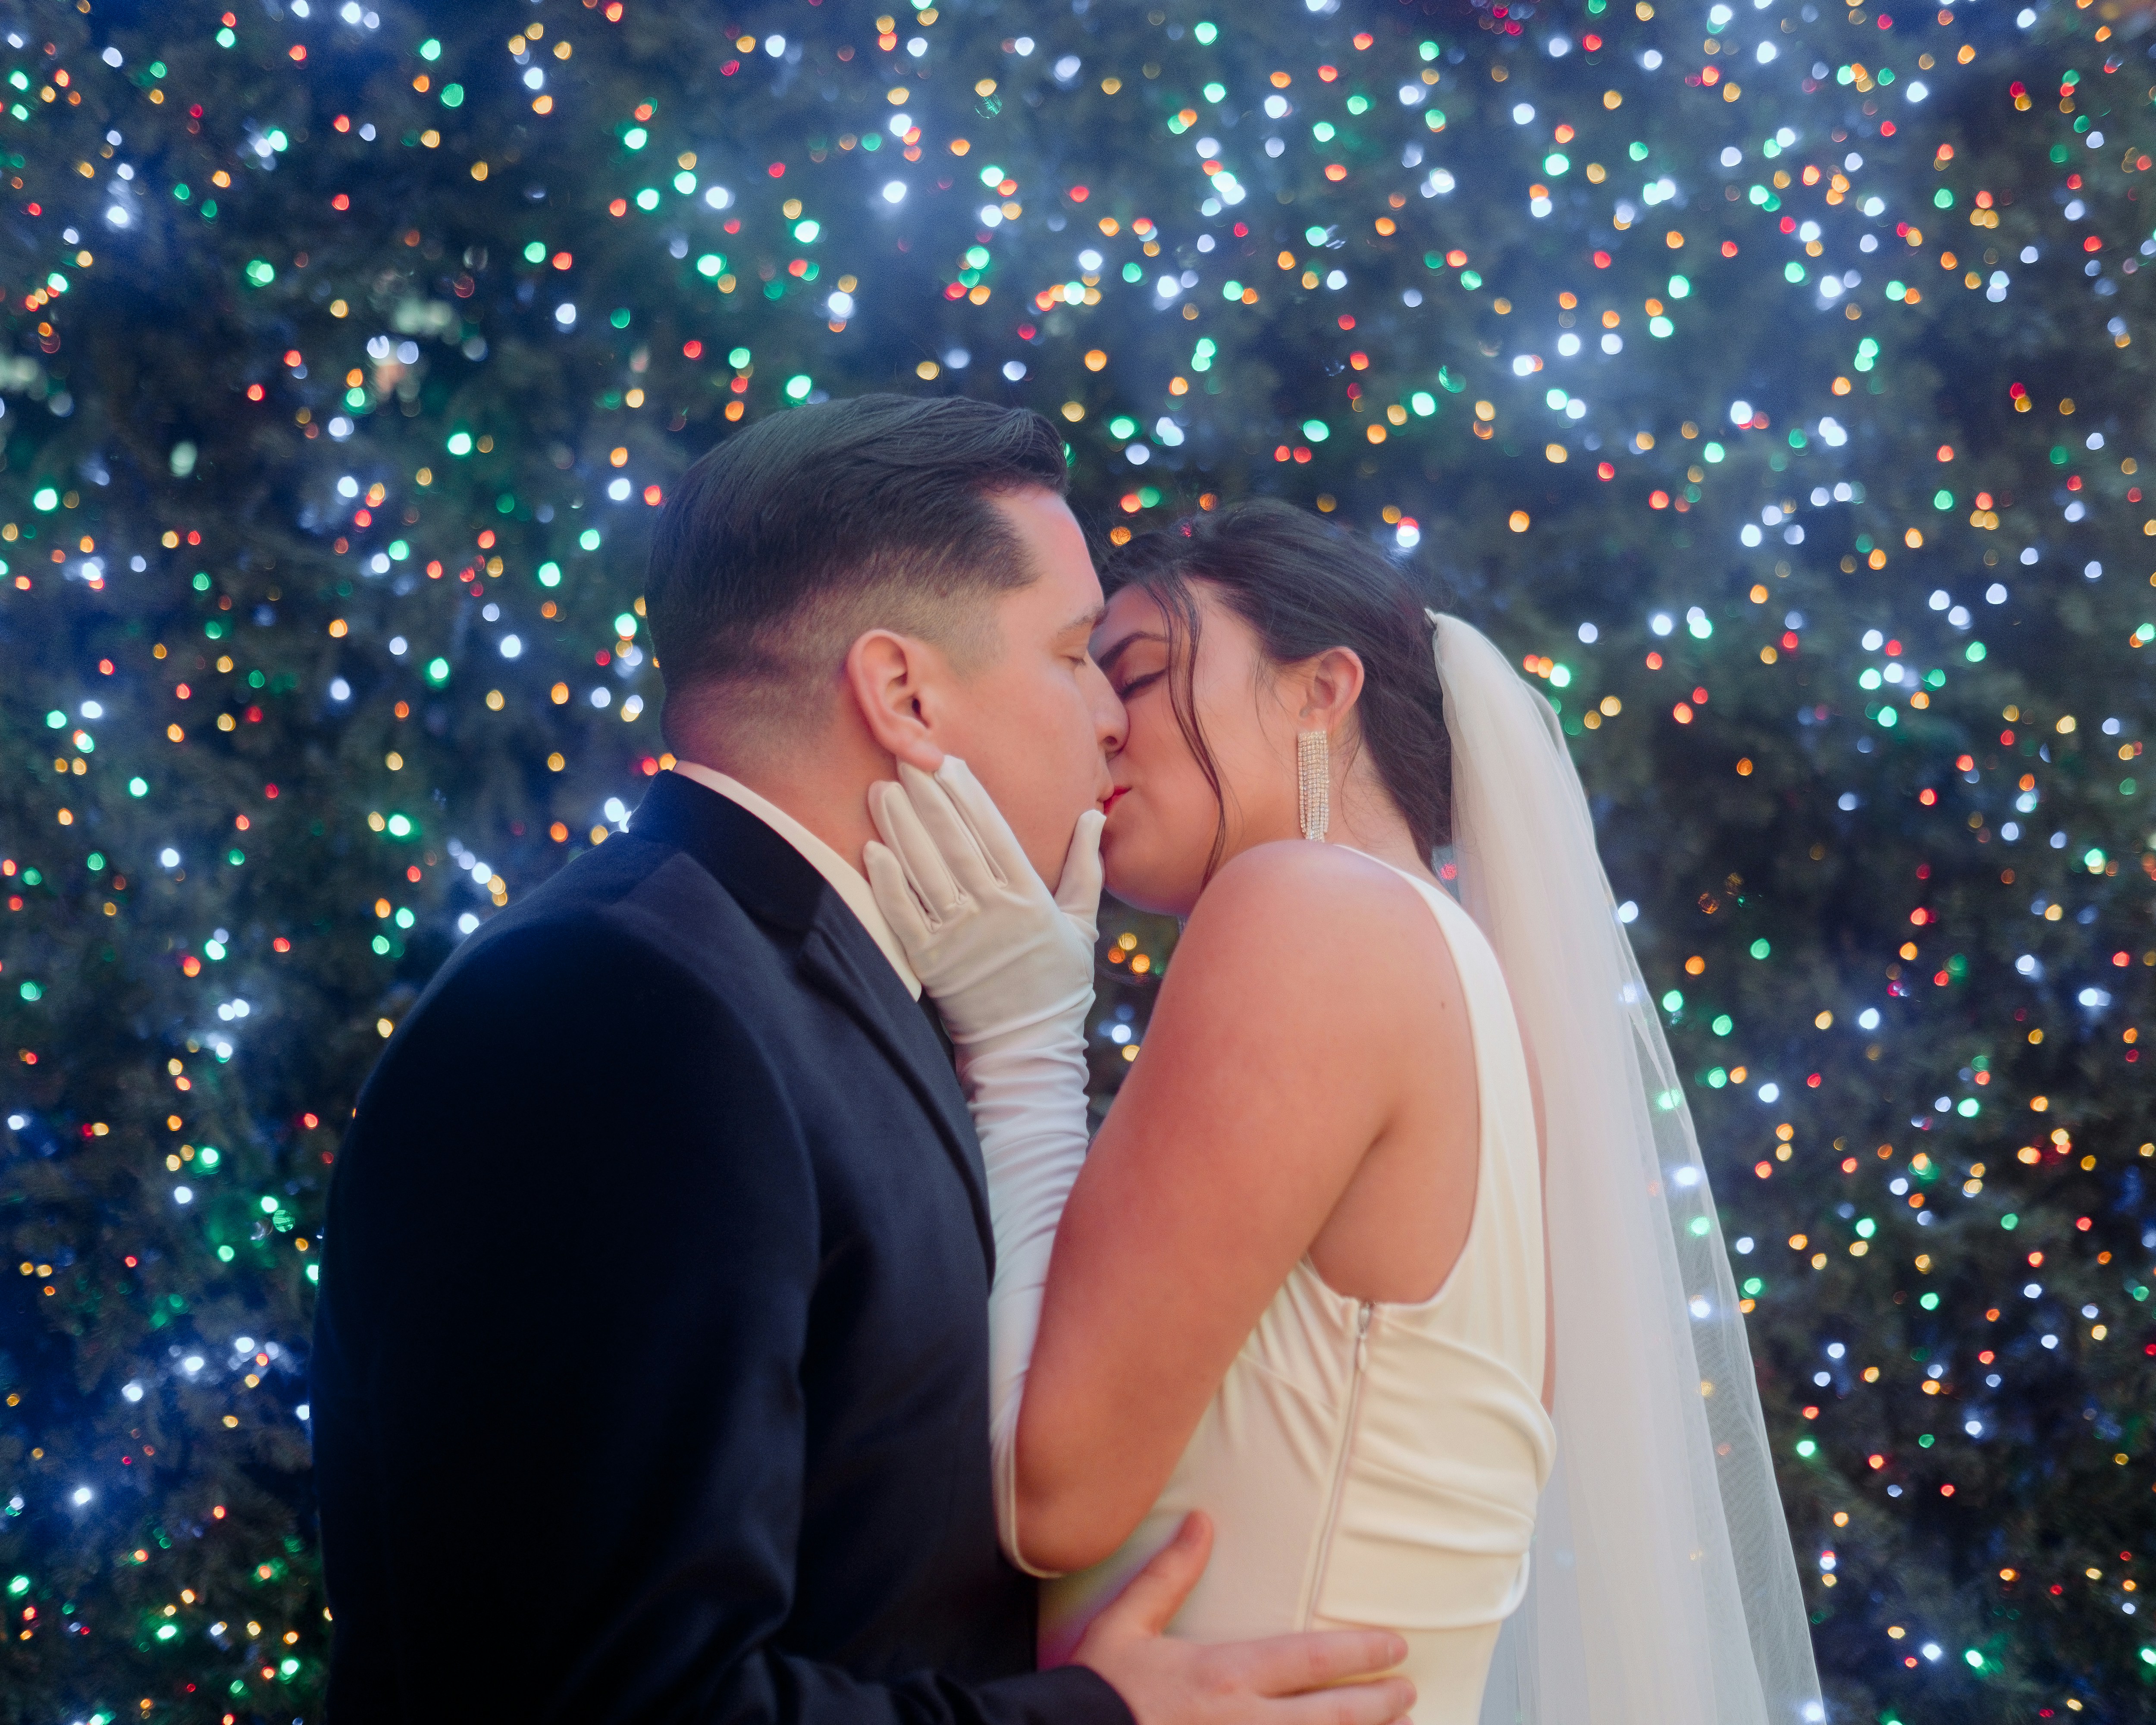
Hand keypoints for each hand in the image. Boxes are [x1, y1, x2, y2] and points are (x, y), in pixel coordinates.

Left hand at [865, 757, 1105, 1048]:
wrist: (1027, 1047)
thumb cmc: (1057, 982)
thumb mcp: (1082, 923)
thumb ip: (1086, 867)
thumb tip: (1093, 816)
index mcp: (1030, 899)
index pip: (994, 833)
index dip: (968, 795)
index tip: (948, 761)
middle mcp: (993, 912)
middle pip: (954, 843)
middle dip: (927, 797)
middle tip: (904, 757)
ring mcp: (959, 938)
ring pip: (924, 871)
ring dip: (901, 828)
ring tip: (881, 790)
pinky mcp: (930, 963)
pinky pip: (902, 916)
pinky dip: (887, 883)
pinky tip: (872, 850)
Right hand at [1071, 1515, 1413, 1724]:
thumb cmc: (1097, 1691)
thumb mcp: (1126, 1624)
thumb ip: (1169, 1574)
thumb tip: (1202, 1521)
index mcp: (1225, 1676)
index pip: (1311, 1661)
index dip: (1361, 1653)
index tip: (1395, 1646)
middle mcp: (1245, 1722)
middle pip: (1333, 1715)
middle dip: (1378, 1704)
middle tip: (1408, 1692)